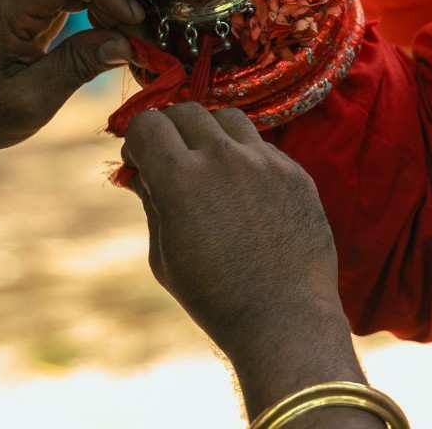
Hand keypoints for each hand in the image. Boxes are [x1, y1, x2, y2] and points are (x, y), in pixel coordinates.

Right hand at [122, 104, 343, 360]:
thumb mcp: (165, 255)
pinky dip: (245, 158)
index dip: (136, 140)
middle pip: (185, 111)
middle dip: (169, 131)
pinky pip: (262, 147)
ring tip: (210, 168)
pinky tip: (245, 193)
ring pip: (227, 118)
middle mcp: (223, 158)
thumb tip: (140, 172)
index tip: (139, 161)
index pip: (147, 123)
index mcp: (181, 178)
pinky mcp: (295, 172)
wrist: (285, 319)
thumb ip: (151, 202)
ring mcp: (264, 161)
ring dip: (210, 134)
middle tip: (170, 159)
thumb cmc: (215, 297)